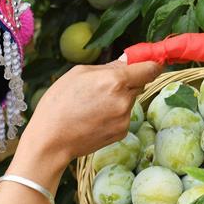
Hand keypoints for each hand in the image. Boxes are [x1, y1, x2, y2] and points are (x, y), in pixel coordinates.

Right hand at [22, 57, 161, 165]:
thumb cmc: (59, 103)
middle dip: (127, 81)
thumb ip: (107, 67)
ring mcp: (125, 118)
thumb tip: (126, 63)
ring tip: (92, 105)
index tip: (148, 63)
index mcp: (115, 80)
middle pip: (140, 83)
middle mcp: (125, 100)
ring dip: (118, 99)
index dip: (151, 64)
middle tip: (103, 86)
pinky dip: (113, 115)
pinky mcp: (122, 132)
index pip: (150, 69)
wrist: (51, 140)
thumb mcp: (78, 73)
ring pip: (129, 100)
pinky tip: (94, 118)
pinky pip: (123, 116)